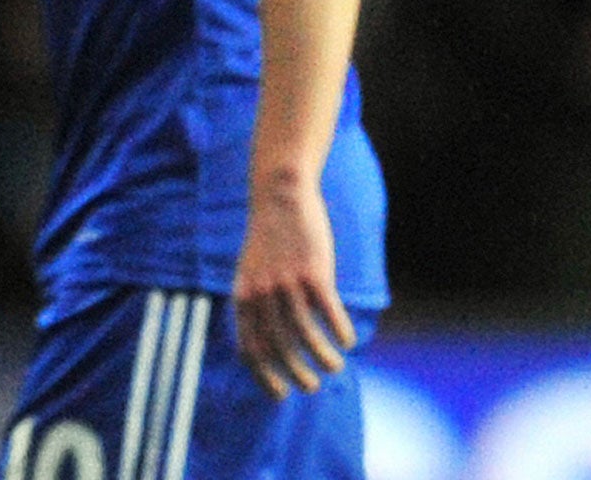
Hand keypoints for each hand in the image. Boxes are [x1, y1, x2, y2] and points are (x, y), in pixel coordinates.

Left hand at [231, 181, 355, 399]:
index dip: (264, 377)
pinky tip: (347, 341)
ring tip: (334, 367)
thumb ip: (256, 303)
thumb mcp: (251, 271)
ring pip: (306, 336)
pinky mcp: (313, 272)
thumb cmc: (268, 238)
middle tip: (311, 386)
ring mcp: (287, 282)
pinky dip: (340, 333)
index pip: (250, 349)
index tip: (280, 395)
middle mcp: (261, 293)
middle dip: (296, 375)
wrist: (279, 195)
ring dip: (322, 359)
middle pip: (279, 348)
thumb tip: (269, 342)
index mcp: (243, 295)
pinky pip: (329, 313)